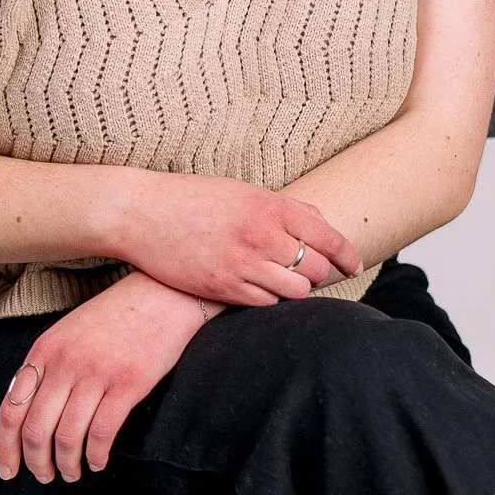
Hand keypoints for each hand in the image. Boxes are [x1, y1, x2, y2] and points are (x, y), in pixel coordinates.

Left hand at [0, 272, 210, 483]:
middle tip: (46, 477)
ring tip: (73, 473)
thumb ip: (47, 366)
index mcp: (45, 350)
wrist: (162, 291)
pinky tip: (98, 462)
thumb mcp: (69, 332)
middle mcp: (65, 362)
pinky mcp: (128, 383)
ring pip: (67, 438)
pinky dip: (96, 456)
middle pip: (35, 430)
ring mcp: (96, 373)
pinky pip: (102, 433)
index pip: (11, 409)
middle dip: (37, 463)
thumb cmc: (116, 316)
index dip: (5, 447)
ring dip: (67, 465)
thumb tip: (26, 412)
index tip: (8, 471)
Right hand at [115, 172, 361, 305]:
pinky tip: (258, 288)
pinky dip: (269, 299)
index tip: (353, 264)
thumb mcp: (242, 190)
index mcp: (268, 204)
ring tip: (284, 281)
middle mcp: (260, 234)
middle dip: (319, 273)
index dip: (347, 254)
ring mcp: (241, 262)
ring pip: (294, 290)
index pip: (327, 235)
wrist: (141, 213)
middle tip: (311, 272)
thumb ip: (281, 206)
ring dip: (295, 288)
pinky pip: (264, 303)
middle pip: (315, 267)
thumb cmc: (193, 199)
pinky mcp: (222, 286)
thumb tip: (319, 219)